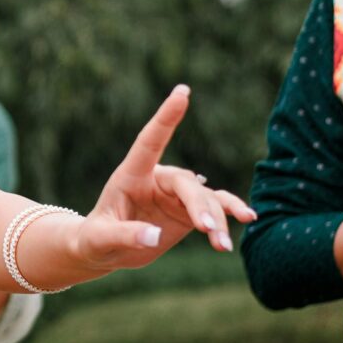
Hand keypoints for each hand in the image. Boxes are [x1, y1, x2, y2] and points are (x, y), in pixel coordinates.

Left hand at [62, 85, 257, 273]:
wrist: (105, 251)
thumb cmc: (95, 239)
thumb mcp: (101, 239)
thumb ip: (126, 235)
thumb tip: (154, 237)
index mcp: (131, 175)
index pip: (150, 140)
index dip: (166, 117)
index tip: (182, 92)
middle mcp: (157, 179)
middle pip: (187, 184)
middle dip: (200, 206)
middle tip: (208, 229)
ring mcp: (176, 194)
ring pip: (206, 199)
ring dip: (218, 220)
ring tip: (223, 246)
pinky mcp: (189, 210)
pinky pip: (216, 207)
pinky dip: (231, 213)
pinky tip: (247, 218)